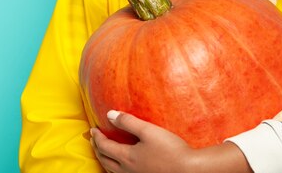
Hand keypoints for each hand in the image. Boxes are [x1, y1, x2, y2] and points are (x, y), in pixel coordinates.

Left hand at [90, 111, 252, 172]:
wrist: (188, 170)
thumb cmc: (170, 150)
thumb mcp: (149, 131)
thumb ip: (129, 122)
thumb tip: (110, 114)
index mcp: (127, 157)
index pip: (104, 146)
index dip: (97, 137)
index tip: (93, 129)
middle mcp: (127, 170)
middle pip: (105, 160)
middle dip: (98, 149)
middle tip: (94, 140)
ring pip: (112, 171)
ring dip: (104, 160)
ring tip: (104, 153)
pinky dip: (115, 169)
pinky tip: (123, 165)